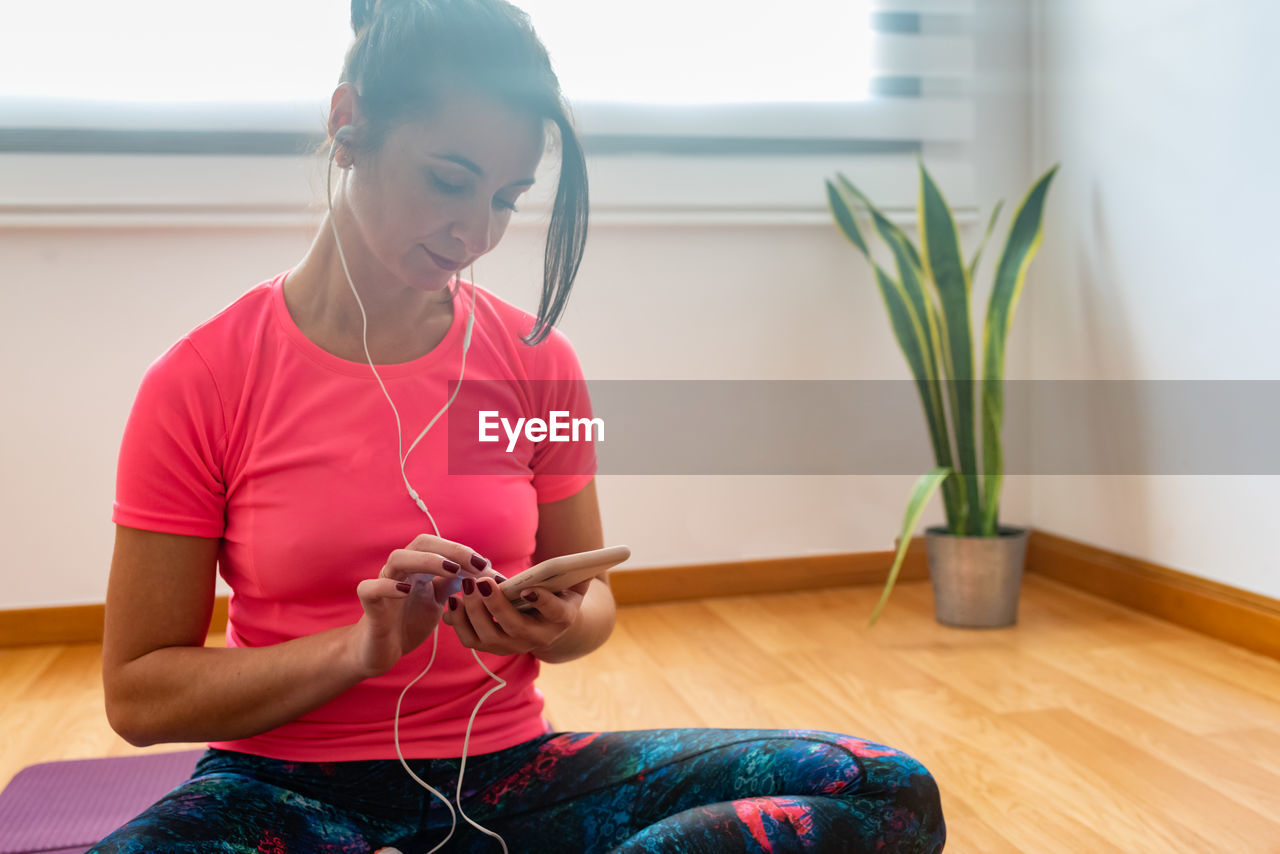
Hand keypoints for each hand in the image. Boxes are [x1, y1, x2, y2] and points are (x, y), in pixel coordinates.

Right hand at [347, 534, 496, 678]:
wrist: (382, 650)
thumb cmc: (410, 621)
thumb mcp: (439, 601)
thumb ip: (455, 584)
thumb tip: (486, 571)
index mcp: (418, 567)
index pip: (440, 545)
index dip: (463, 551)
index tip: (487, 566)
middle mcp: (401, 569)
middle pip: (421, 543)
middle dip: (451, 550)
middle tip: (476, 564)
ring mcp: (383, 583)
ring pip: (398, 558)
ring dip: (427, 561)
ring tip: (451, 571)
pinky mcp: (369, 604)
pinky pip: (370, 588)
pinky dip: (388, 586)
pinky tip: (406, 591)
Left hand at [443, 574, 593, 656]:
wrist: (548, 622)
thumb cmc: (560, 594)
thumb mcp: (572, 583)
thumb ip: (576, 573)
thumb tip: (581, 562)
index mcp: (561, 619)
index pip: (554, 612)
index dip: (542, 601)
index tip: (528, 589)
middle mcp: (538, 638)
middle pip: (515, 627)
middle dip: (496, 605)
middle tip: (481, 582)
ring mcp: (513, 646)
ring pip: (489, 636)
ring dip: (474, 612)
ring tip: (465, 587)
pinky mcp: (492, 647)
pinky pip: (472, 640)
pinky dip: (459, 623)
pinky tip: (453, 601)